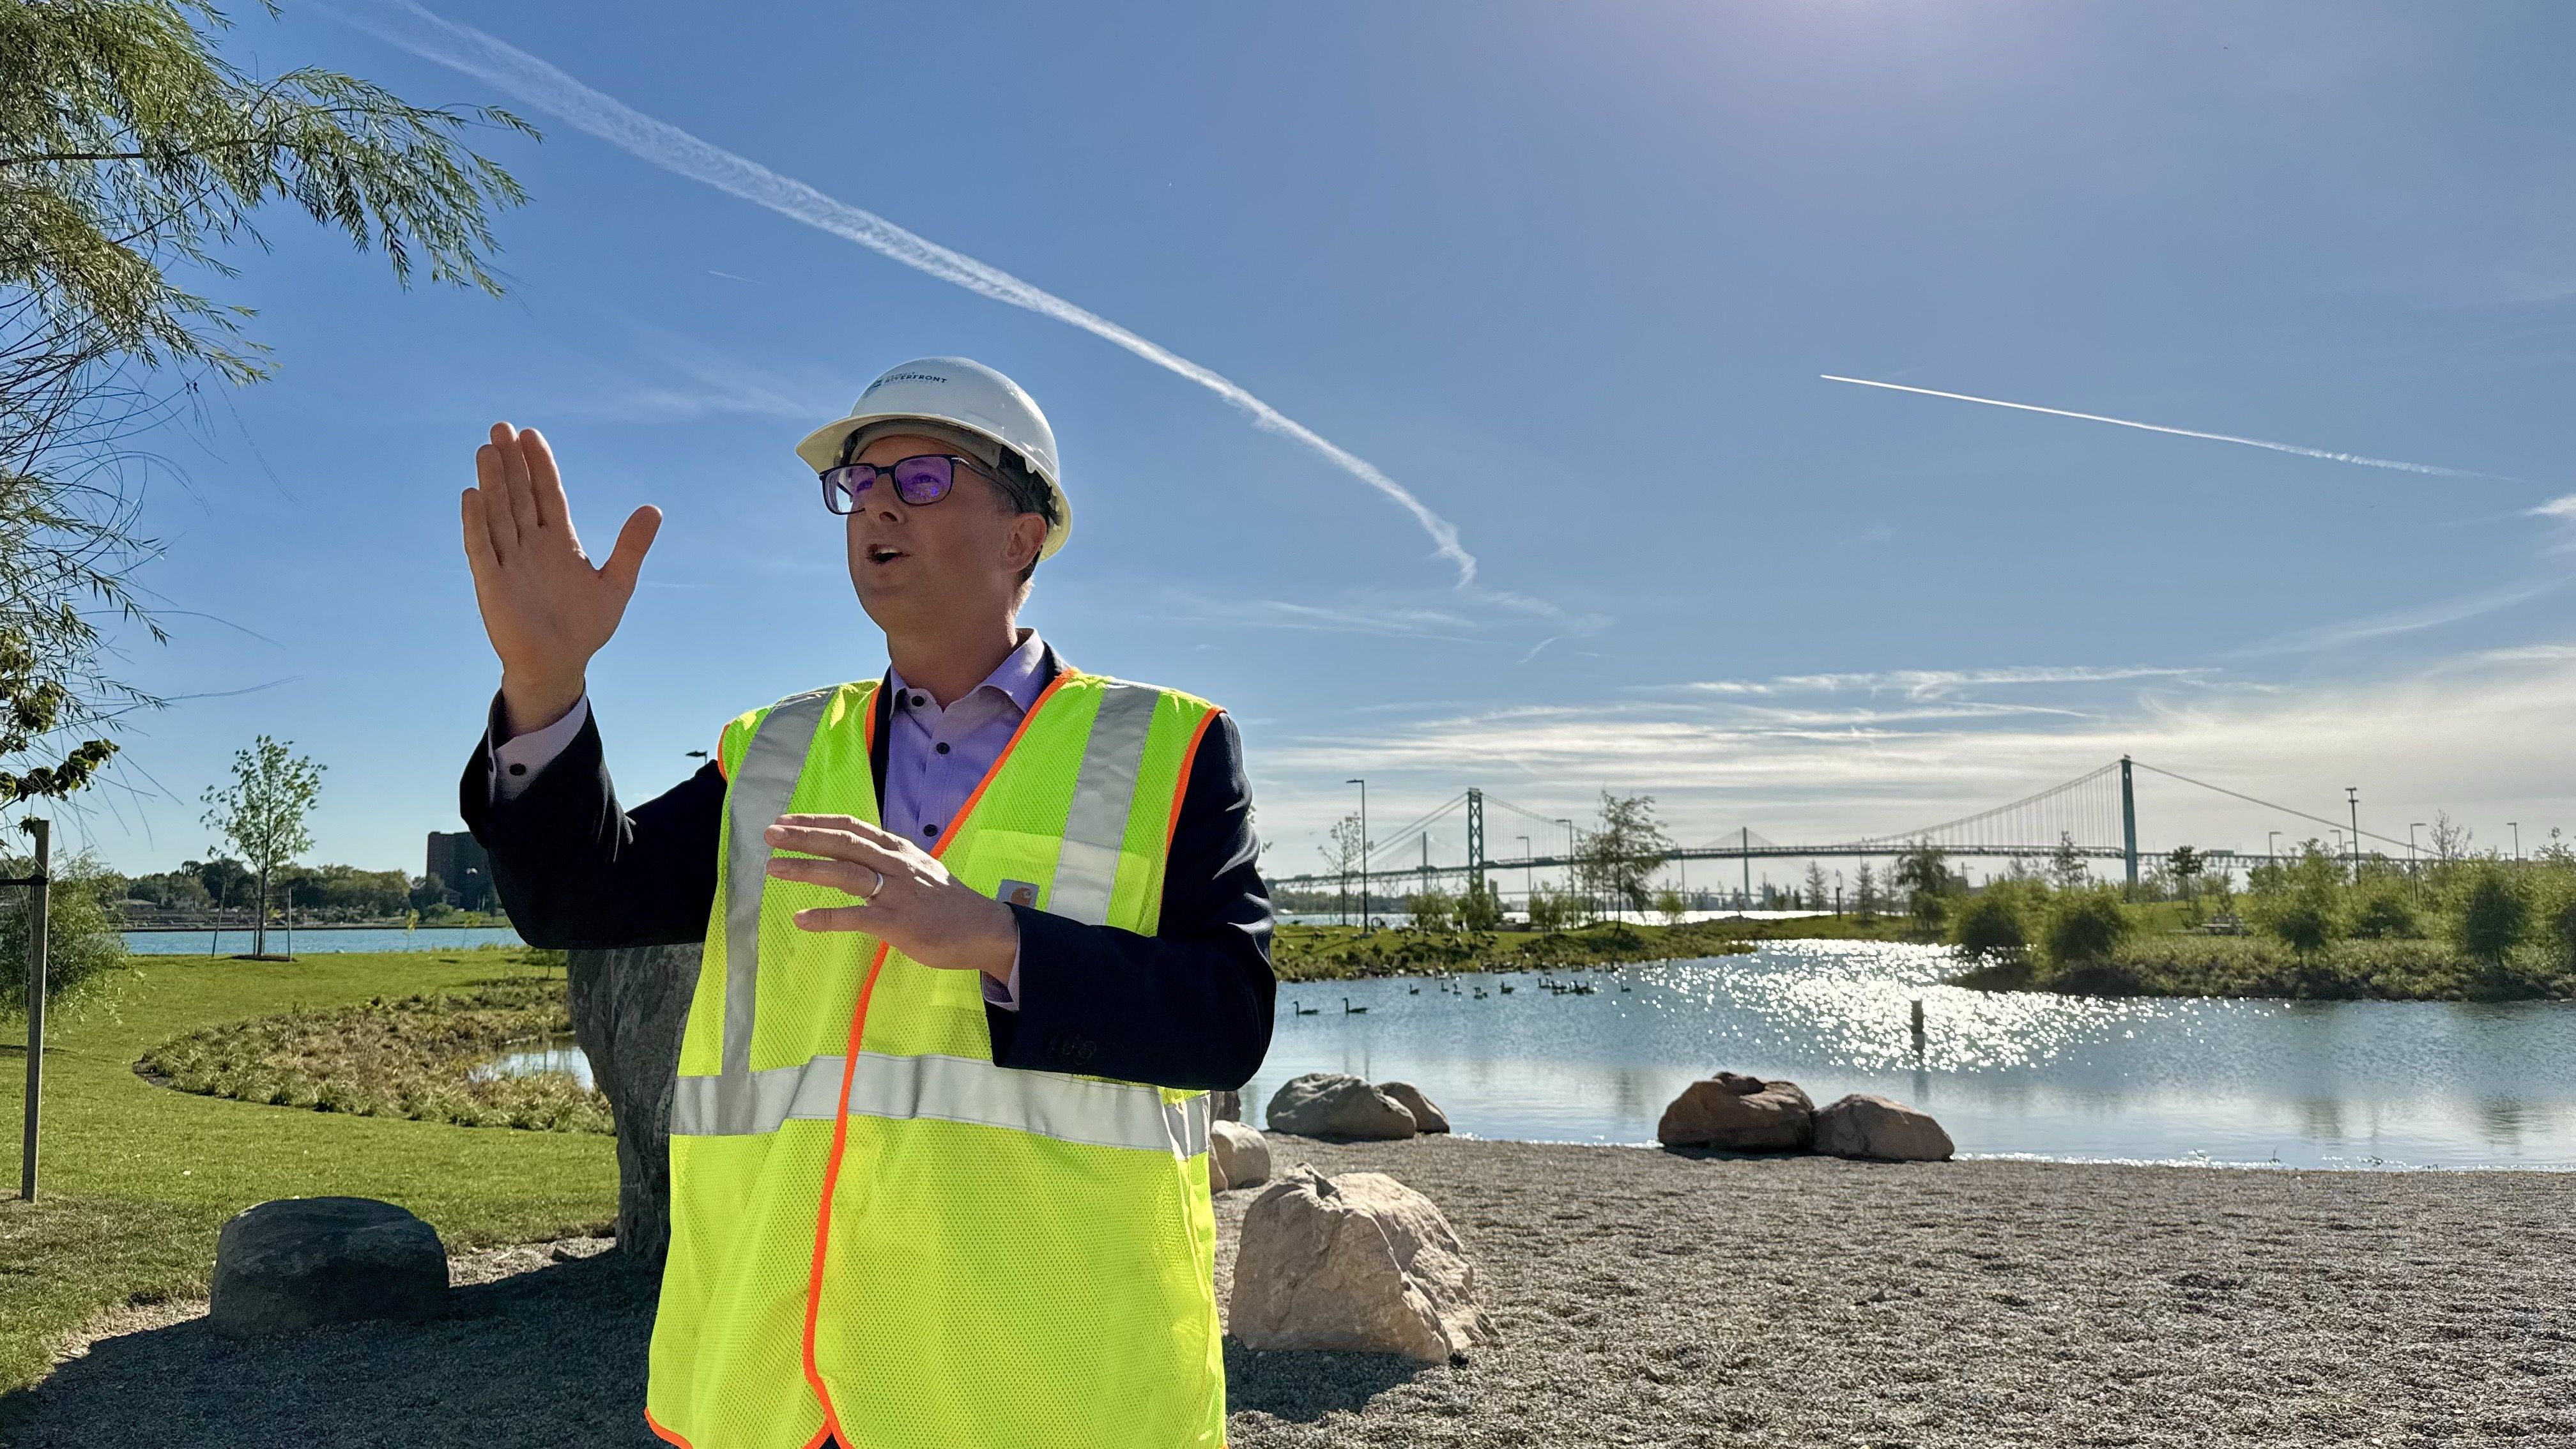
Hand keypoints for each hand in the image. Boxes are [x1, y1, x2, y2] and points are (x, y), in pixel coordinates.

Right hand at [461, 423, 661, 734]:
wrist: (560, 664)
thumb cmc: (584, 626)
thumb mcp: (617, 584)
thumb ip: (631, 547)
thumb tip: (653, 509)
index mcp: (558, 541)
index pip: (547, 494)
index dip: (539, 466)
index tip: (532, 435)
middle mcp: (530, 544)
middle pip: (519, 495)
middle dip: (511, 463)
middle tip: (502, 427)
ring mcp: (509, 561)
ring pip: (498, 513)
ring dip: (492, 483)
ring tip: (487, 449)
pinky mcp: (492, 583)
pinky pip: (481, 548)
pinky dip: (476, 523)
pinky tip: (472, 495)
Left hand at [761, 814, 1018, 979]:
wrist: (984, 929)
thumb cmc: (947, 902)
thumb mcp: (918, 869)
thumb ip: (888, 861)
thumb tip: (856, 855)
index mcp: (898, 850)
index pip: (851, 827)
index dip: (816, 822)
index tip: (786, 820)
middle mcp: (896, 864)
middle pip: (843, 843)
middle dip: (804, 837)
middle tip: (769, 834)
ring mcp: (897, 893)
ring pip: (846, 874)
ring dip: (807, 869)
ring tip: (773, 868)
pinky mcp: (899, 923)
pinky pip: (856, 917)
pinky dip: (826, 917)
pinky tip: (801, 919)